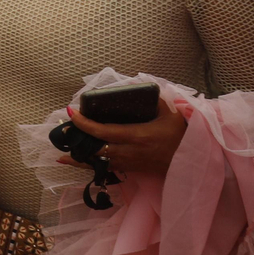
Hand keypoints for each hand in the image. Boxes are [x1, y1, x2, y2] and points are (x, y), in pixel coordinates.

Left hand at [67, 98, 186, 176]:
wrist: (193, 161)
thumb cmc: (181, 136)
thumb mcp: (170, 114)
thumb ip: (155, 99)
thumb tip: (141, 85)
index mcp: (136, 136)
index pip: (104, 131)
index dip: (85, 124)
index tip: (71, 113)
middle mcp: (129, 151)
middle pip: (96, 149)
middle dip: (77, 141)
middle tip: (62, 132)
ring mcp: (129, 162)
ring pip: (99, 163)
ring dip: (80, 159)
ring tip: (61, 155)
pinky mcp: (130, 169)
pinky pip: (107, 169)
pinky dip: (91, 166)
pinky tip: (77, 164)